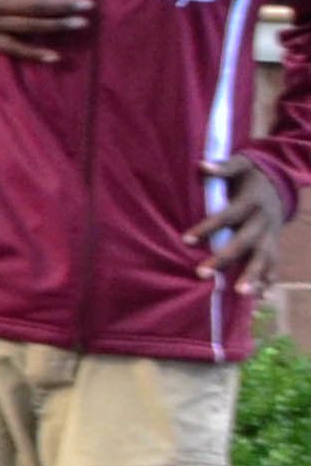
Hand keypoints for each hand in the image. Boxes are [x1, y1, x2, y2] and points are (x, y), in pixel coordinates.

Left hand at [199, 158, 288, 288]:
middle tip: (202, 274)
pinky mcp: (275, 247)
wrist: (279, 186)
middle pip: (245, 243)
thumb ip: (223, 168)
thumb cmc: (250, 176)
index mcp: (251, 202)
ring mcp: (272, 237)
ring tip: (240, 294)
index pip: (228, 216)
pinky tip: (259, 300)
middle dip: (225, 259)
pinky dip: (268, 283)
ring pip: (264, 259)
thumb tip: (202, 165)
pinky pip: (274, 268)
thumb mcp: (241, 166)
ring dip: (253, 277)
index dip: (208, 227)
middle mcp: (263, 222)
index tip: (186, 240)